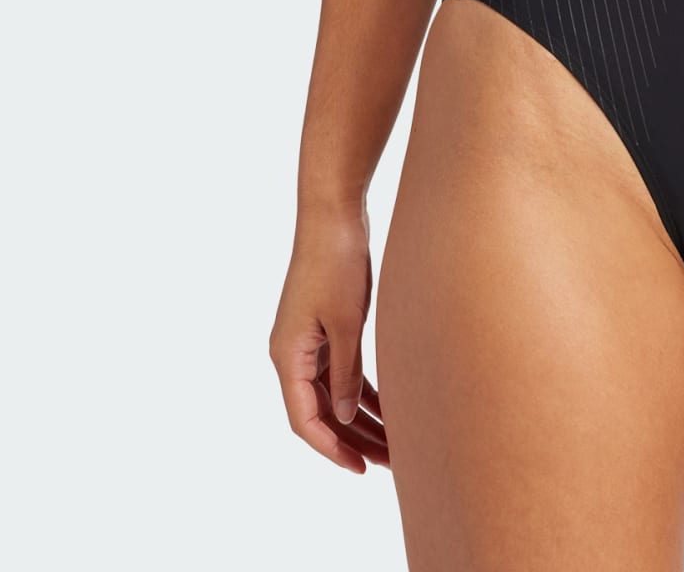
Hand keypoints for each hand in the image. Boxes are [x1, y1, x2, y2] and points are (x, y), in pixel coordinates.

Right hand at [269, 207, 389, 471]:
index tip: (359, 469)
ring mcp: (307, 340)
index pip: (305, 420)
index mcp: (288, 356)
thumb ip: (347, 372)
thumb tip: (348, 417)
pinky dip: (363, 389)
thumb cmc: (336, 263)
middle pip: (321, 411)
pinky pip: (342, 370)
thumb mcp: (346, 322)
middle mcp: (292, 353)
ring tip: (394, 444)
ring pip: (334, 393)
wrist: (333, 213)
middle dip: (354, 439)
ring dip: (362, 418)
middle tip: (388, 464)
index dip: (331, 448)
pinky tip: (390, 406)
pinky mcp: (324, 327)